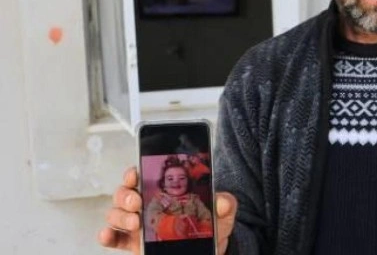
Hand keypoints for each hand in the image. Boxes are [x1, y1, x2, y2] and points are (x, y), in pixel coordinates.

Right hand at [98, 167, 237, 253]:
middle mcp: (145, 204)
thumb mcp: (221, 213)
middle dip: (126, 195)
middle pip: (124, 193)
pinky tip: (108, 235)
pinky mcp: (134, 243)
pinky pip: (114, 238)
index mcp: (163, 190)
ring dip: (120, 216)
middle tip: (138, 202)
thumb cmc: (210, 225)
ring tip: (135, 222)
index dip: (134, 172)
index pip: (142, 176)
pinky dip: (107, 235)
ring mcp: (137, 224)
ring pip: (116, 213)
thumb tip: (223, 201)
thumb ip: (224, 204)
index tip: (135, 174)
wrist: (209, 249)